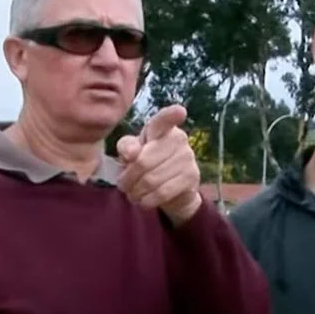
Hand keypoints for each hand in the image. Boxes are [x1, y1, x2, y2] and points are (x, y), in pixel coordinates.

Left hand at [115, 104, 201, 225]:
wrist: (172, 189)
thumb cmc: (147, 163)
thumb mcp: (132, 152)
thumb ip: (127, 147)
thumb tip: (131, 154)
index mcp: (161, 128)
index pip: (165, 119)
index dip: (172, 115)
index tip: (180, 112)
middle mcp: (179, 139)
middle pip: (143, 162)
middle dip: (128, 178)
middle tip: (123, 186)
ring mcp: (188, 158)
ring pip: (152, 180)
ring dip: (136, 192)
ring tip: (132, 194)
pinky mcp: (192, 177)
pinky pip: (163, 192)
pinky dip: (148, 200)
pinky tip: (144, 201)